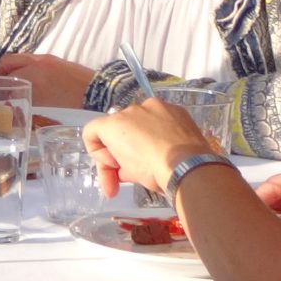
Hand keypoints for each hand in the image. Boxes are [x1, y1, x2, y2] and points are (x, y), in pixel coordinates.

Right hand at [0, 52, 91, 109]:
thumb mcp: (46, 105)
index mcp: (33, 73)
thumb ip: (25, 102)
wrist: (98, 91)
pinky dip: (24, 68)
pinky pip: (32, 60)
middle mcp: (37, 62)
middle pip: (8, 61)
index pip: (4, 73)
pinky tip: (28, 80)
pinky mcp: (54, 60)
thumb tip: (9, 105)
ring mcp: (46, 59)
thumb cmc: (74, 102)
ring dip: (12, 69)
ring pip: (20, 60)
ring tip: (11, 83)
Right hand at [80, 98, 207, 198]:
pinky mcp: (177, 110)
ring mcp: (156, 107)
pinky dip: (161, 132)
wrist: (189, 167)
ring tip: (153, 160)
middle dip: (120, 150)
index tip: (115, 171)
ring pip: (140, 122)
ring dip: (141, 140)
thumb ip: (119, 164)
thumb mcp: (128, 173)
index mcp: (113, 124)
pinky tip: (169, 147)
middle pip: (117, 130)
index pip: (91, 133)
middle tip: (129, 174)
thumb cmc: (153, 171)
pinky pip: (161, 119)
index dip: (99, 156)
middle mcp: (131, 109)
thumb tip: (125, 167)